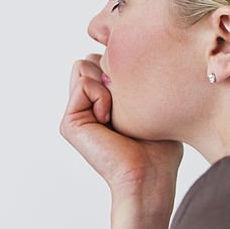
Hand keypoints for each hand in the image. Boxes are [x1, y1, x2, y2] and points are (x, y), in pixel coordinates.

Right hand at [60, 54, 182, 200]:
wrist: (150, 175)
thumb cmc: (159, 145)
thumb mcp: (150, 101)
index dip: (122, 66)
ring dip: (107, 83)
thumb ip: (135, 76)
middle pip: (90, 58)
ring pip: (83, 65)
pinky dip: (103, 96)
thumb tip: (129, 53)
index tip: (138, 93)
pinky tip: (111, 119)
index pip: (102, 60)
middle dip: (113, 71)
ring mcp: (75, 113)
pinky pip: (84, 83)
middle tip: (127, 102)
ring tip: (119, 110)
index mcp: (101, 101)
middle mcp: (85, 106)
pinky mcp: (69, 122)